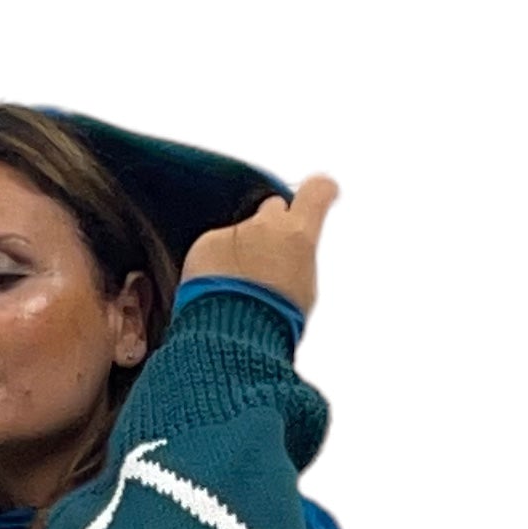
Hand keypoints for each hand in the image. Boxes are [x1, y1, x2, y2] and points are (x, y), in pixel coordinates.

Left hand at [180, 173, 338, 318]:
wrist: (233, 338)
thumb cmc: (273, 324)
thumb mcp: (303, 292)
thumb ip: (298, 259)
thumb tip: (291, 256)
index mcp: (299, 235)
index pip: (317, 190)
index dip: (320, 192)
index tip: (322, 195)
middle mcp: (266, 225)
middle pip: (273, 209)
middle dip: (272, 227)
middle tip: (266, 260)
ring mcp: (233, 232)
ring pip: (239, 233)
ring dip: (238, 251)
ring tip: (235, 290)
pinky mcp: (204, 245)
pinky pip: (211, 249)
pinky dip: (211, 265)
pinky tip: (213, 292)